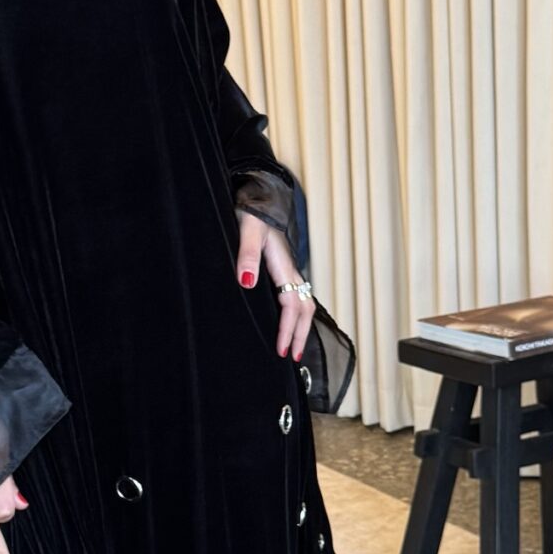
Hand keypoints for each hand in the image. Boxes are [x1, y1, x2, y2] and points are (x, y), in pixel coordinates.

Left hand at [236, 210, 315, 362]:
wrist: (260, 195)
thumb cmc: (252, 211)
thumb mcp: (247, 229)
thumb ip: (247, 254)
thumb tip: (247, 282)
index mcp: (284, 265)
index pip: (292, 304)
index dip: (288, 329)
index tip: (282, 350)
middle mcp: (291, 270)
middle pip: (305, 308)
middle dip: (301, 334)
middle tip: (293, 358)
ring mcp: (289, 269)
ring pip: (304, 303)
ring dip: (301, 326)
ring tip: (295, 347)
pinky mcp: (283, 267)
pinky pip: (296, 296)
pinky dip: (296, 315)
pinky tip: (288, 322)